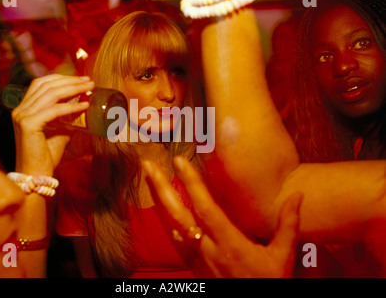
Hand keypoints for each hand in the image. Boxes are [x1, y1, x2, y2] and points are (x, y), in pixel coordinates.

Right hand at [12, 74, 93, 174]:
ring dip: (73, 89)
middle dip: (70, 80)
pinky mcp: (28, 124)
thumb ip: (67, 117)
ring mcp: (22, 116)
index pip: (41, 84)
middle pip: (46, 85)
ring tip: (89, 88)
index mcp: (23, 108)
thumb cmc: (47, 155)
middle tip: (89, 81)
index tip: (81, 79)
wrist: (36, 175)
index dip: (61, 78)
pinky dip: (71, 106)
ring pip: (50, 94)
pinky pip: (54, 110)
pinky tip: (84, 105)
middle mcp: (20, 109)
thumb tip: (84, 104)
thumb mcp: (60, 131)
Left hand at [143, 156, 301, 277]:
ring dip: (158, 200)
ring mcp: (197, 259)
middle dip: (160, 188)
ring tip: (148, 177)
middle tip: (147, 164)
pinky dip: (164, 220)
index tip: (179, 161)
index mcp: (230, 245)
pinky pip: (174, 240)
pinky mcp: (192, 266)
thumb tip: (297, 195)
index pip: (206, 209)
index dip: (192, 184)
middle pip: (178, 216)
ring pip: (170, 227)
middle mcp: (208, 250)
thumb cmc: (268, 284)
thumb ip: (288, 224)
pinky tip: (159, 205)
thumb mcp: (283, 257)